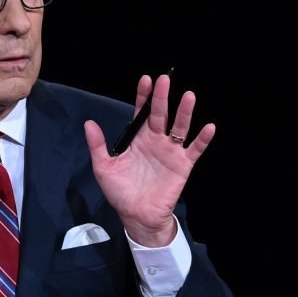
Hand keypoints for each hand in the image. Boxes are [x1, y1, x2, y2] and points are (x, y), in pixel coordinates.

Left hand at [84, 73, 214, 246]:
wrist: (136, 216)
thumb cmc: (120, 192)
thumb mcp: (104, 167)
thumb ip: (97, 145)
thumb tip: (89, 123)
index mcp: (137, 139)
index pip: (141, 113)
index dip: (144, 96)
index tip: (146, 80)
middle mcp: (155, 141)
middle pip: (160, 114)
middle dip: (162, 97)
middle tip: (165, 79)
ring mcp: (170, 152)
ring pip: (179, 127)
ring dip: (185, 112)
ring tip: (188, 96)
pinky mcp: (182, 165)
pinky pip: (195, 150)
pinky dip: (203, 139)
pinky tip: (209, 127)